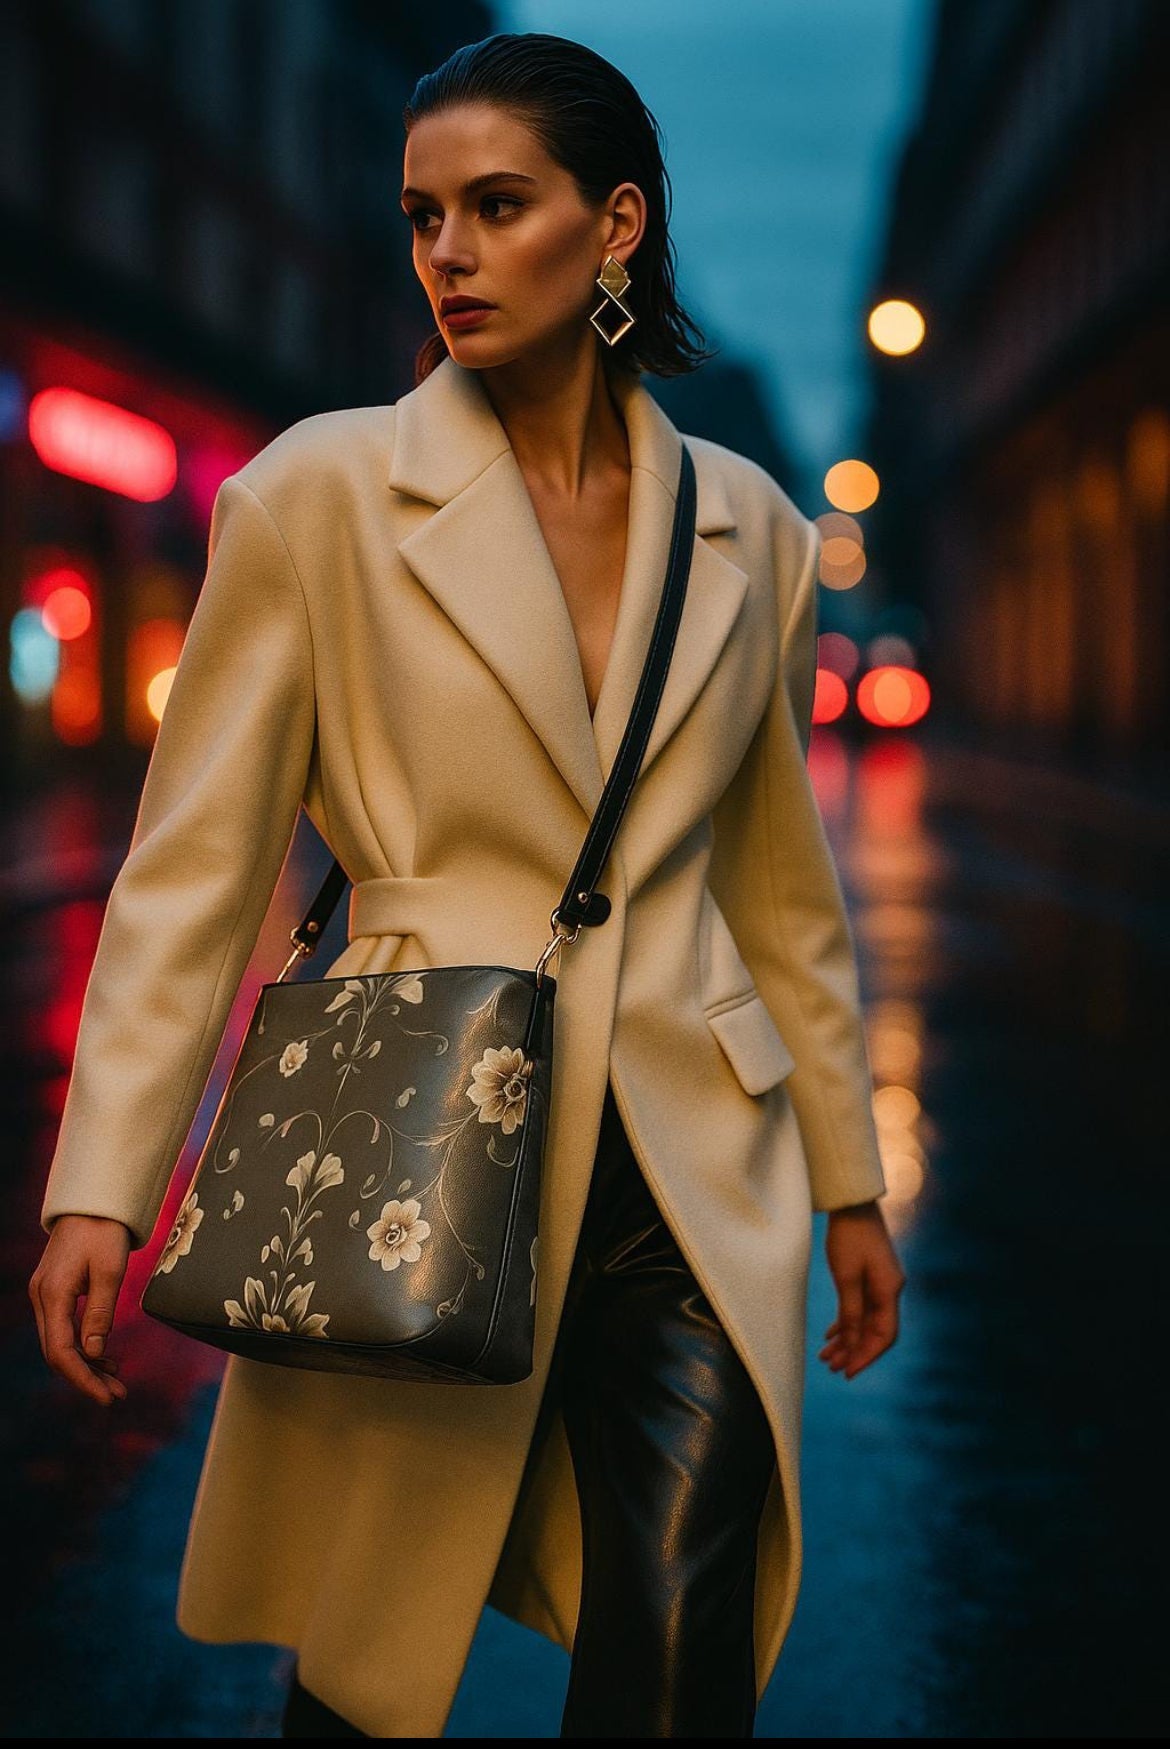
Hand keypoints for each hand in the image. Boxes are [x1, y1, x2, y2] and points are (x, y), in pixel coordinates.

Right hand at [29, 1214, 131, 1404]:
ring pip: (59, 1343)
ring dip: (85, 1365)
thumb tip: (93, 1354)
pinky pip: (63, 1329)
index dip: (82, 1379)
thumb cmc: (104, 1230)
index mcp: (53, 1294)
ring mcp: (45, 1295)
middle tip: (118, 1395)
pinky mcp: (54, 1291)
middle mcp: (42, 1298)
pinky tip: (104, 1357)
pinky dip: (82, 1346)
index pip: (61, 1351)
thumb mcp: (110, 1269)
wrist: (92, 1200)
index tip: (107, 1398)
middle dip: (86, 1378)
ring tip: (116, 1380)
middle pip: (57, 1353)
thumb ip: (101, 1313)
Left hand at [819, 1199, 904, 1378]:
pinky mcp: (869, 1276)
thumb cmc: (849, 1237)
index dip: (866, 1356)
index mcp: (889, 1291)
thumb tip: (852, 1344)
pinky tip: (830, 1336)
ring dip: (848, 1340)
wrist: (852, 1204)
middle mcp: (889, 1290)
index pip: (884, 1335)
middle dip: (854, 1352)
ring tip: (826, 1357)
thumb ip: (851, 1312)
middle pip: (874, 1331)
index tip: (848, 1372)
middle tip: (832, 1368)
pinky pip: (859, 1308)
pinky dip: (846, 1323)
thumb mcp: (846, 1277)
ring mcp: (880, 1283)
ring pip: (865, 1321)